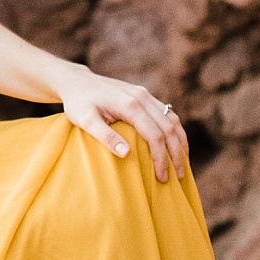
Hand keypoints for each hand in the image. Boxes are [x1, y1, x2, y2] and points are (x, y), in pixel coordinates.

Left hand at [61, 68, 188, 181]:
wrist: (77, 82)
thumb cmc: (79, 103)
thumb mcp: (85, 120)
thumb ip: (105, 136)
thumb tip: (126, 153)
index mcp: (129, 105)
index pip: (155, 135)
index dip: (162, 158)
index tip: (162, 177)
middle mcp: (141, 97)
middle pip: (169, 128)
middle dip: (176, 154)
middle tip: (179, 177)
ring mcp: (144, 94)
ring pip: (172, 119)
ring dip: (180, 142)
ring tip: (182, 163)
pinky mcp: (144, 95)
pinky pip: (167, 113)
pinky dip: (175, 130)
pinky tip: (176, 144)